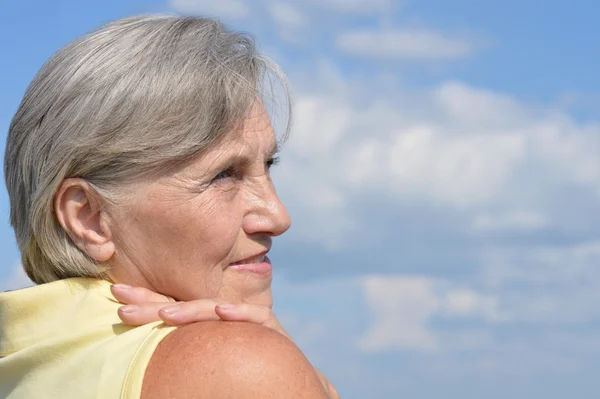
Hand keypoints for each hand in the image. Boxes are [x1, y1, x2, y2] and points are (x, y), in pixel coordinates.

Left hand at [110, 284, 338, 397]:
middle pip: (184, 304)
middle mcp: (222, 317)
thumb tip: (144, 356)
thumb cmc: (241, 375)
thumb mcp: (206, 360)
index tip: (116, 297)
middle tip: (119, 294)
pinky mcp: (270, 329)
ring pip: (214, 310)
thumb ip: (184, 349)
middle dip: (152, 300)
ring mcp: (244, 320)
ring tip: (165, 314)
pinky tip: (221, 312)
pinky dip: (238, 314)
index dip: (145, 302)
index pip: (170, 309)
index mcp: (203, 324)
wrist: (285, 381)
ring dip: (189, 310)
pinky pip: (254, 318)